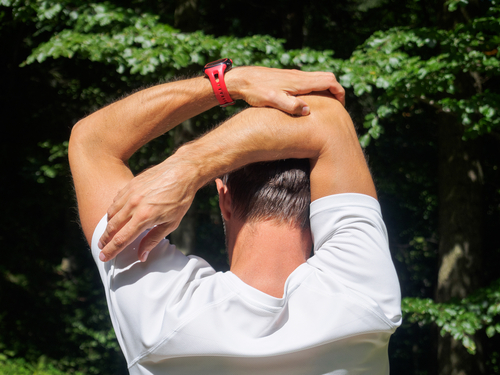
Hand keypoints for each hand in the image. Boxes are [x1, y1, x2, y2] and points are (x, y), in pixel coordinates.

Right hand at [97, 155, 198, 261]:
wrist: (183, 172)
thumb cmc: (180, 198)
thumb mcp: (171, 223)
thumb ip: (153, 240)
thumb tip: (142, 255)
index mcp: (144, 217)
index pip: (121, 239)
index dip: (111, 250)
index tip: (104, 257)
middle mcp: (134, 205)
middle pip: (112, 227)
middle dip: (104, 239)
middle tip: (101, 247)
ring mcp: (130, 193)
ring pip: (111, 212)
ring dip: (108, 225)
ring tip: (108, 233)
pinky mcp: (130, 184)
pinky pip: (116, 200)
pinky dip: (114, 209)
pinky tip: (116, 214)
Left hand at [227, 67, 344, 114]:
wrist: (242, 80)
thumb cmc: (255, 91)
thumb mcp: (272, 100)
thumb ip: (290, 105)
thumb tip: (307, 110)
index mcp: (299, 81)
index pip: (329, 81)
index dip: (339, 92)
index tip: (341, 105)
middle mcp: (299, 76)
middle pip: (326, 78)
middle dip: (336, 91)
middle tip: (337, 107)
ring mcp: (294, 76)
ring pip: (318, 79)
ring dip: (326, 90)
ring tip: (326, 106)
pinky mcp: (288, 78)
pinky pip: (308, 82)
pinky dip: (315, 90)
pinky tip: (308, 102)